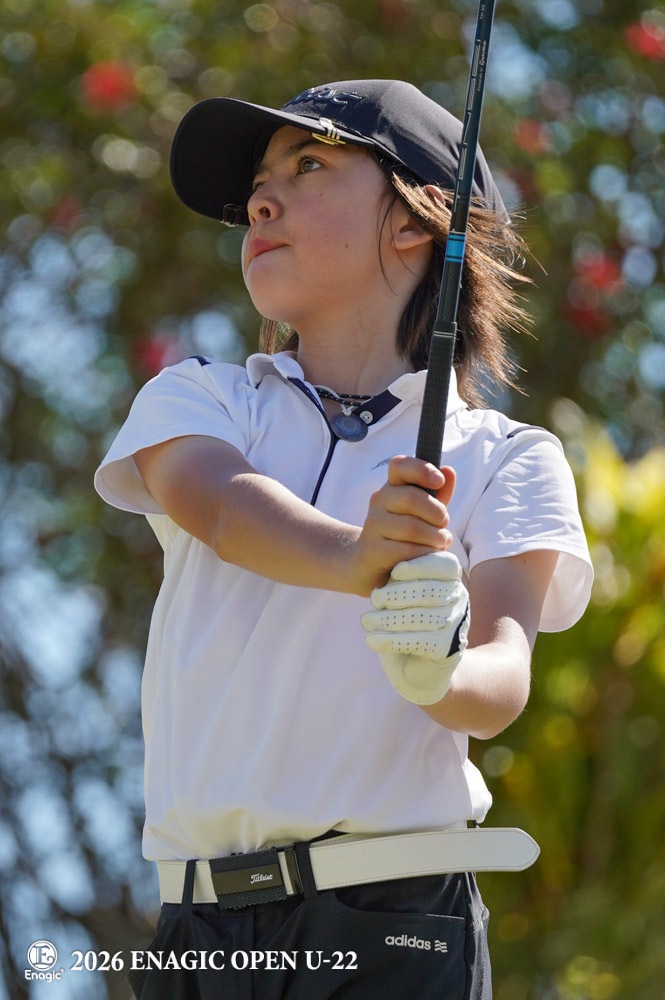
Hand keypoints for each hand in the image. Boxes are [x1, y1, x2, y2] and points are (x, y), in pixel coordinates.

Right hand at [345, 457, 454, 596]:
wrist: (368, 563)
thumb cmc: (402, 534)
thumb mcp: (422, 512)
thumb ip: (437, 494)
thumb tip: (448, 471)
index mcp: (392, 486)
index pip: (400, 465)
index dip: (422, 469)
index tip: (439, 481)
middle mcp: (379, 501)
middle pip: (412, 498)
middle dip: (437, 513)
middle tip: (444, 525)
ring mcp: (374, 525)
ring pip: (412, 527)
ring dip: (435, 537)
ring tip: (441, 542)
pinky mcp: (374, 550)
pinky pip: (406, 550)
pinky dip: (424, 553)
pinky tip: (429, 555)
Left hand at [360, 551, 469, 704]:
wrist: (417, 667)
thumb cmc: (406, 619)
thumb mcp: (402, 594)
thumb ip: (400, 581)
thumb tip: (388, 578)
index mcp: (451, 579)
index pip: (445, 566)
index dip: (421, 567)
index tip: (395, 572)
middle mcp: (459, 600)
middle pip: (431, 593)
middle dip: (398, 594)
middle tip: (374, 599)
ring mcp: (456, 625)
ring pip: (422, 618)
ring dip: (390, 619)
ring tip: (366, 621)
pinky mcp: (447, 649)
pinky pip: (418, 642)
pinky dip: (392, 640)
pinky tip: (372, 640)